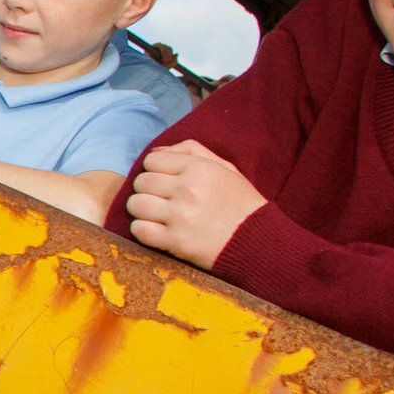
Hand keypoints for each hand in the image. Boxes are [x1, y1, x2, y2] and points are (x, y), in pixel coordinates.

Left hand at [122, 140, 267, 268]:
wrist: (258, 242)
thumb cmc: (241, 204)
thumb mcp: (225, 168)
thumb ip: (191, 151)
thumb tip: (155, 151)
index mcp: (198, 168)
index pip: (151, 161)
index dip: (155, 171)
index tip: (166, 182)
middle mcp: (187, 189)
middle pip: (141, 182)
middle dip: (148, 190)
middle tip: (162, 200)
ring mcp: (179, 216)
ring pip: (135, 204)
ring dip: (142, 211)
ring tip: (157, 216)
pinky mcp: (175, 241)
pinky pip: (139, 230)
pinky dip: (143, 231)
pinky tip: (156, 231)